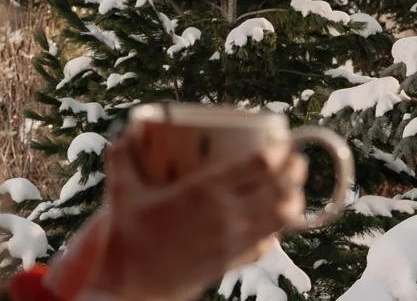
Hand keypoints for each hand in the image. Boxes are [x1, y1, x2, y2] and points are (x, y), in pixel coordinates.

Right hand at [47, 126, 307, 300]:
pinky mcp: (228, 264)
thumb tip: (124, 130)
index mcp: (204, 191)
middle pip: (279, 189)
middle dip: (295, 172)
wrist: (126, 285)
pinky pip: (264, 245)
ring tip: (293, 189)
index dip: (281, 151)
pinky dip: (275, 232)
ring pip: (280, 220)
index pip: (260, 165)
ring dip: (293, 202)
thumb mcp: (122, 191)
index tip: (284, 140)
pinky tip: (273, 223)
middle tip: (295, 160)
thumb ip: (122, 158)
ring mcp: (230, 242)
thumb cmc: (125, 237)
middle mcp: (225, 215)